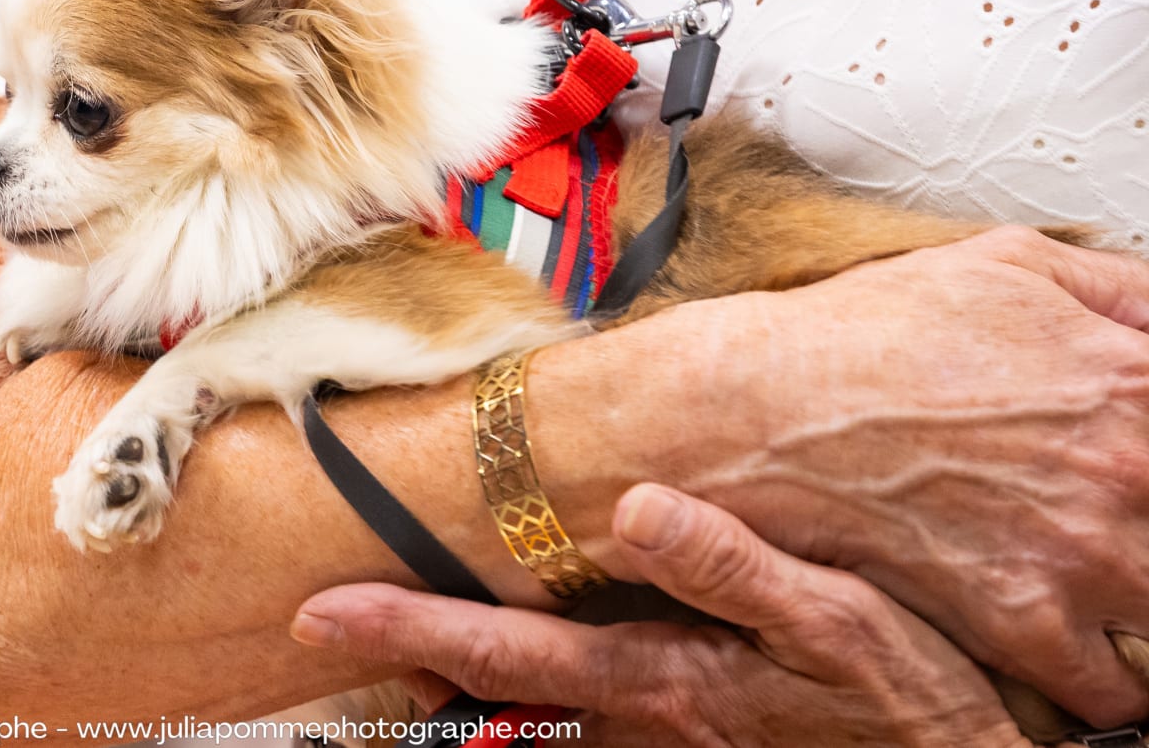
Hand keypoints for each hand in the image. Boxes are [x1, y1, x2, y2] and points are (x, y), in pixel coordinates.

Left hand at [294, 484, 1035, 747]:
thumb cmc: (907, 700)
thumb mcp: (839, 623)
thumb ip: (733, 566)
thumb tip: (639, 504)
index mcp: (657, 680)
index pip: (499, 656)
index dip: (404, 629)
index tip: (322, 610)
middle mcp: (638, 722)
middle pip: (489, 698)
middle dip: (409, 663)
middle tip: (337, 621)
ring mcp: (659, 742)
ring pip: (525, 721)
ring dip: (457, 689)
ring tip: (398, 648)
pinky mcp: (688, 741)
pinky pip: (576, 726)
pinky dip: (521, 701)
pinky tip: (506, 675)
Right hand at [525, 227, 1148, 725]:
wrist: (754, 412)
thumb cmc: (860, 337)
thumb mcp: (1002, 264)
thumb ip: (1120, 287)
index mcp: (1130, 377)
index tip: (1139, 462)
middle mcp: (1126, 468)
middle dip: (1144, 517)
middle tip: (1114, 513)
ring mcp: (1080, 553)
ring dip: (1136, 595)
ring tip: (1098, 573)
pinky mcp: (1023, 620)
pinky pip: (1112, 685)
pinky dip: (1104, 672)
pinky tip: (1078, 639)